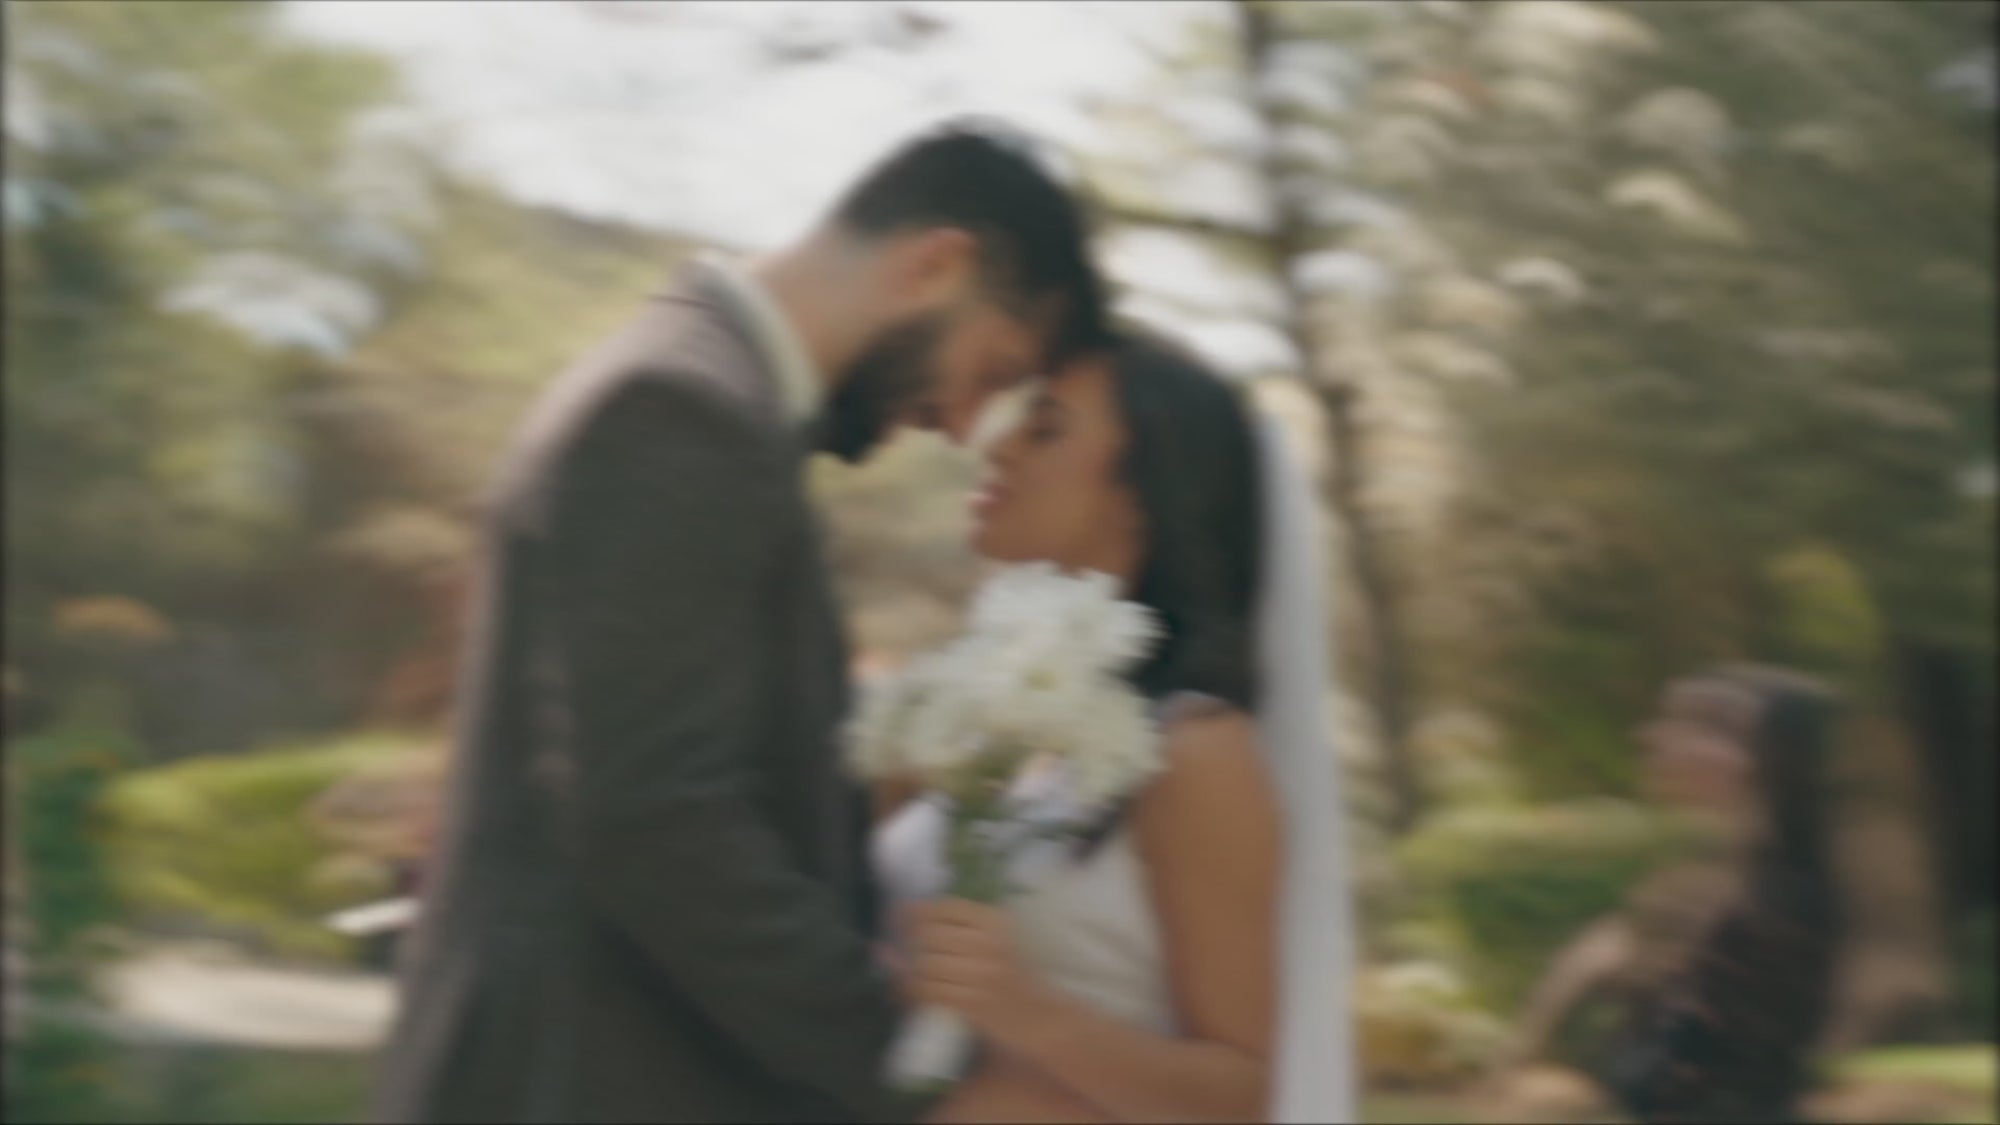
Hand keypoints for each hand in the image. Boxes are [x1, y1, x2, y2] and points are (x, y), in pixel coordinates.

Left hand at [900, 898, 1064, 1050]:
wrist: (1041, 1016)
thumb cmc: (1014, 974)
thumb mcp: (995, 940)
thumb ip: (953, 928)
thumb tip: (901, 918)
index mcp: (995, 922)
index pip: (943, 908)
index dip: (913, 912)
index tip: (897, 916)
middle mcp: (989, 945)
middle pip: (929, 936)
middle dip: (912, 944)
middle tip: (907, 949)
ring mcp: (981, 976)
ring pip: (925, 966)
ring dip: (911, 971)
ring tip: (911, 973)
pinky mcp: (973, 1005)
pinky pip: (929, 993)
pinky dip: (914, 992)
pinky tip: (913, 991)